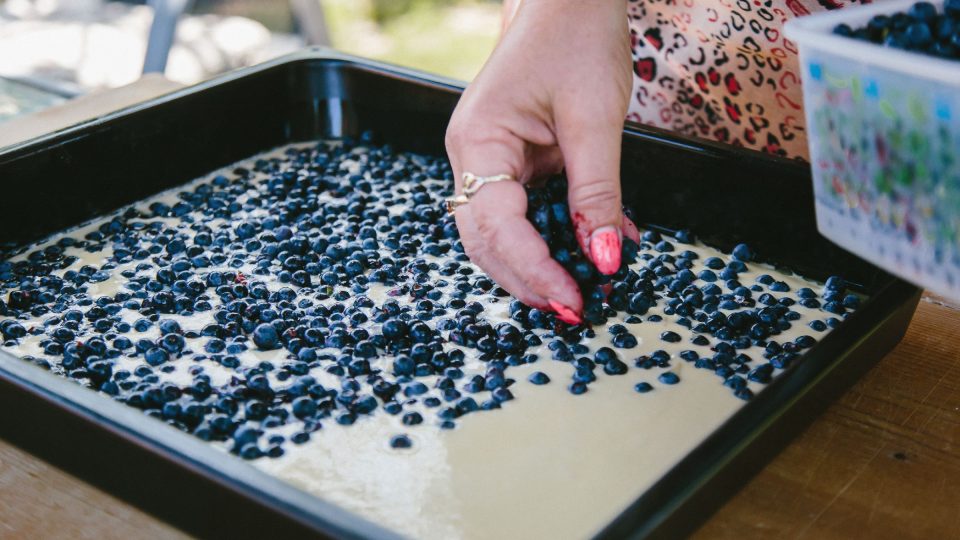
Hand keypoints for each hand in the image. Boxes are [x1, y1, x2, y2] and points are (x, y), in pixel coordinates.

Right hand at [445, 0, 634, 323]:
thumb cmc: (576, 39)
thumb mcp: (595, 119)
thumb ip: (597, 193)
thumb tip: (606, 258)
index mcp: (478, 141)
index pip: (496, 226)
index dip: (533, 270)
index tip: (573, 300)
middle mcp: (470, 155)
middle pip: (486, 240)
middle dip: (528, 279)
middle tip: (575, 310)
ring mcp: (486, 159)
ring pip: (500, 234)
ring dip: (537, 266)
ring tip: (578, 292)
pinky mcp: (509, 161)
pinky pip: (523, 211)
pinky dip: (552, 236)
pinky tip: (589, 249)